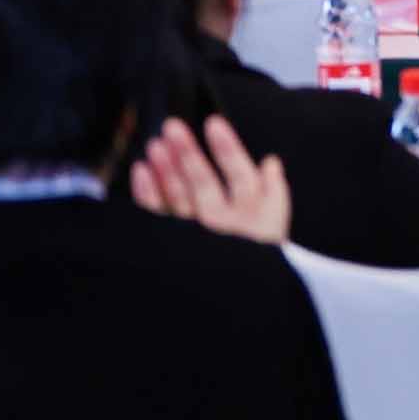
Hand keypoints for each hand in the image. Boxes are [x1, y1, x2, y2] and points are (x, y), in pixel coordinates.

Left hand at [130, 118, 290, 244]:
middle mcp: (222, 224)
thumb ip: (274, 192)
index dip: (227, 148)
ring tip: (156, 143)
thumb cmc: (257, 257)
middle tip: (172, 126)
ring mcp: (194, 234)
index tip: (213, 123)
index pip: (240, 174)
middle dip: (187, 152)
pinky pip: (156, 215)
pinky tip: (142, 170)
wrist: (235, 297)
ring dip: (165, 169)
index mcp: (253, 214)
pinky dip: (147, 192)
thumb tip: (271, 162)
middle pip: (203, 182)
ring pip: (177, 196)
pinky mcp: (171, 242)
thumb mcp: (276, 226)